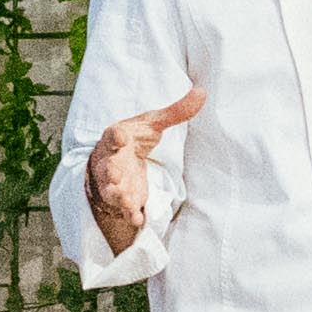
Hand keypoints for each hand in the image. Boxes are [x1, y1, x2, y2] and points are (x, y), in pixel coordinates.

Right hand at [88, 85, 202, 254]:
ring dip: (118, 196)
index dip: (116, 136)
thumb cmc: (134, 139)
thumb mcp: (153, 123)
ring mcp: (115, 182)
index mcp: (117, 137)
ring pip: (112, 190)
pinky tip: (138, 220)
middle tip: (115, 173)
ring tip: (127, 202)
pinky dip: (129, 214)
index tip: (120, 136)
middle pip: (108, 167)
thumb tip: (203, 92)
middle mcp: (111, 161)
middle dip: (110, 171)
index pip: (113, 135)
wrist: (115, 161)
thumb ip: (177, 111)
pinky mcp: (123, 198)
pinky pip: (124, 208)